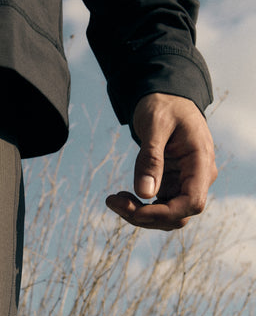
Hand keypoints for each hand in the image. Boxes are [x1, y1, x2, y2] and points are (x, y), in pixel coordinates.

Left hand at [105, 93, 216, 230]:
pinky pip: (158, 207)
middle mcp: (197, 178)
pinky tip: (122, 197)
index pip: (191, 202)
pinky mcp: (171, 186)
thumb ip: (151, 158)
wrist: (165, 99)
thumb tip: (145, 194)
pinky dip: (139, 208)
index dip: (164, 214)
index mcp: (200, 162)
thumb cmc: (163, 106)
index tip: (135, 210)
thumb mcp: (154, 125)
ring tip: (115, 199)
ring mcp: (184, 184)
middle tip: (114, 201)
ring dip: (139, 215)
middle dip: (145, 216)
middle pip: (177, 215)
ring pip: (167, 217)